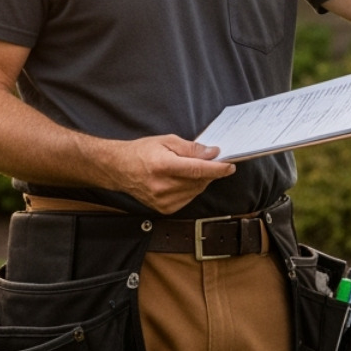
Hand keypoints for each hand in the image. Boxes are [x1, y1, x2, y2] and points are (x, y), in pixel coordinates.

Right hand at [112, 135, 235, 213]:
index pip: (197, 169)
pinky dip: (191, 188)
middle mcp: (162, 186)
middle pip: (199, 181)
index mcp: (163, 166)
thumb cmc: (142, 152)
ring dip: (201, 180)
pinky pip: (188, 198)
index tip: (230, 166)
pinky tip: (183, 179)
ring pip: (196, 191)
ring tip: (192, 168)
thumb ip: (191, 148)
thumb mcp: (167, 141)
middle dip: (210, 171)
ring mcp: (162, 200)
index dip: (217, 168)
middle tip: (212, 161)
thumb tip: (212, 153)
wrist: (119, 169)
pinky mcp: (164, 209)